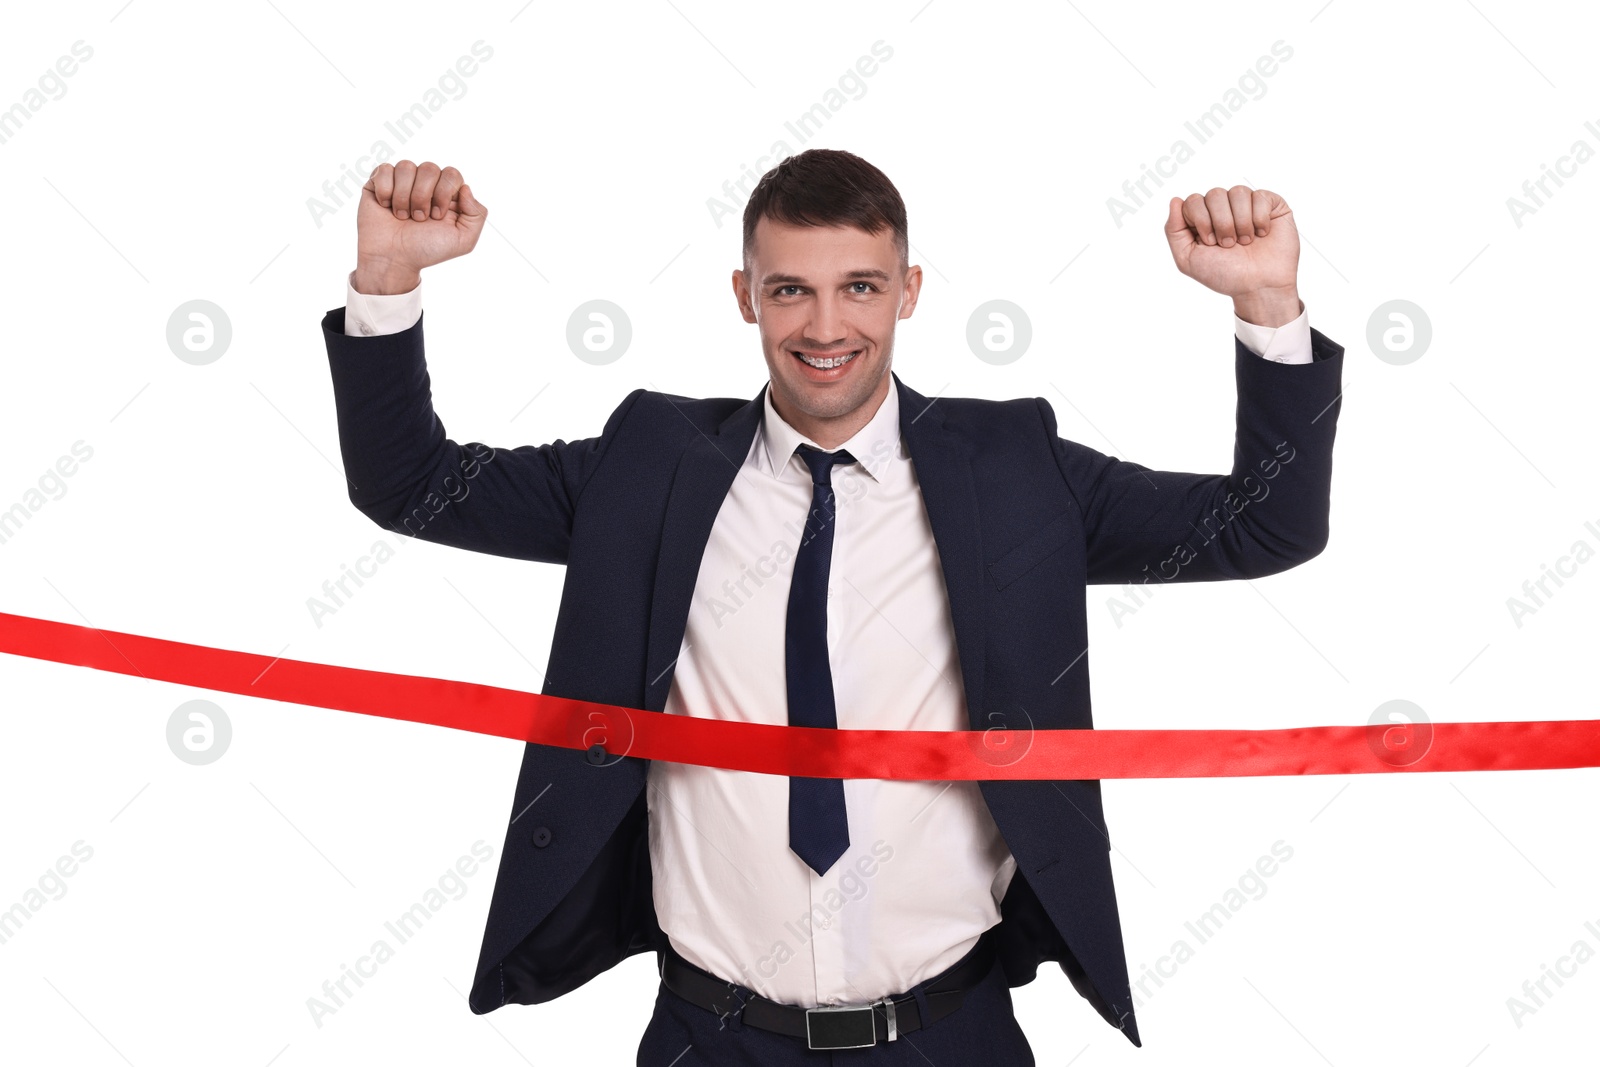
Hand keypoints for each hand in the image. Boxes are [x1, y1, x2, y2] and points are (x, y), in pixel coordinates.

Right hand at [354, 160, 486, 292]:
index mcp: (446, 194)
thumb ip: (477, 214)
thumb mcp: (464, 240)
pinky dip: (385, 191)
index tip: (437, 216)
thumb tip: (466, 188)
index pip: (452, 174)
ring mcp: (403, 182)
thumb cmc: (426, 250)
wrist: (393, 258)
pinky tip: (386, 207)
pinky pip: (384, 169)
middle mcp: (426, 185)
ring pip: (406, 166)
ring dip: (404, 197)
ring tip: (402, 216)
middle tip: (419, 219)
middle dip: (423, 196)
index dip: (444, 193)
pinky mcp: (379, 182)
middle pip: (429, 168)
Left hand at [1164, 186, 1299, 324]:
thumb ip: (1174, 230)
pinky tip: (1262, 234)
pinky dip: (1259, 219)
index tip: (1210, 243)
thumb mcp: (1187, 259)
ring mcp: (1247, 204)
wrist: (1258, 286)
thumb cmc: (1224, 275)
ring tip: (1246, 241)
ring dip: (1241, 222)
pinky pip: (1260, 196)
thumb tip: (1175, 200)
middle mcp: (1224, 208)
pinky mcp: (1270, 204)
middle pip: (1215, 194)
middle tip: (1229, 245)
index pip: (1193, 200)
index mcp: (1203, 218)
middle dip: (1221, 223)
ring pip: (1238, 192)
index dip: (1201, 221)